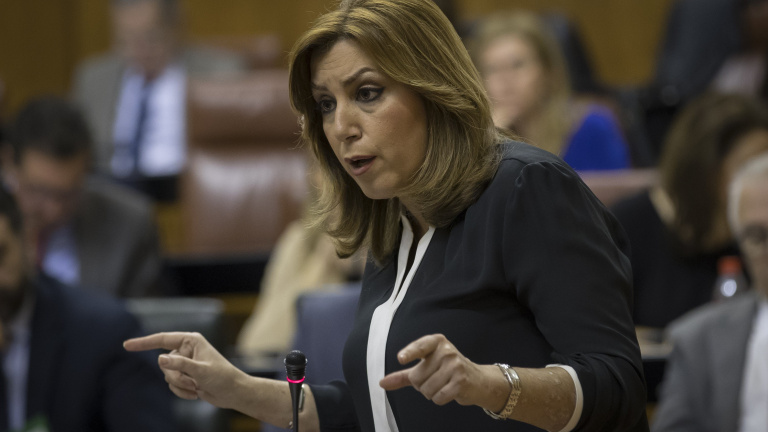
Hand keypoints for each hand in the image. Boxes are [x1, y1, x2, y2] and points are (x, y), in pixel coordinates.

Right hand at [124, 332, 247, 409]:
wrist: (232, 392)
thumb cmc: (222, 377)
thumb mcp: (201, 371)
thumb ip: (180, 365)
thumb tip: (160, 359)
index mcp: (191, 341)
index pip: (162, 339)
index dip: (144, 343)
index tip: (126, 345)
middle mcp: (186, 350)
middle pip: (164, 364)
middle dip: (177, 376)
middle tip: (194, 381)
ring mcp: (185, 363)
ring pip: (167, 376)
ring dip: (181, 385)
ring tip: (197, 386)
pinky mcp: (185, 375)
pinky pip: (172, 385)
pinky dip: (182, 391)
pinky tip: (196, 393)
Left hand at [378, 334, 501, 408]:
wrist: (478, 380)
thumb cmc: (448, 371)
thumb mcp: (426, 367)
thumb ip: (403, 375)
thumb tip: (382, 383)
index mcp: (436, 342)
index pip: (420, 346)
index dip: (409, 352)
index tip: (401, 358)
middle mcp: (446, 351)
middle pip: (418, 377)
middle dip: (422, 385)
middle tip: (436, 379)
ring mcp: (455, 365)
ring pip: (426, 389)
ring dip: (431, 393)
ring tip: (443, 384)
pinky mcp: (461, 381)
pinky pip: (438, 397)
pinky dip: (439, 399)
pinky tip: (448, 391)